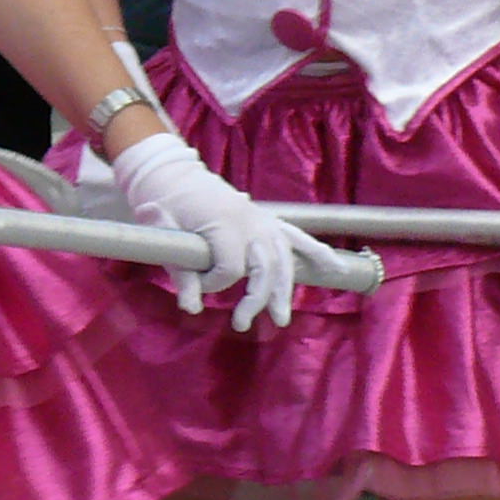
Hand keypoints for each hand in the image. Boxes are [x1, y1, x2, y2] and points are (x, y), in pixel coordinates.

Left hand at [111, 131, 353, 333]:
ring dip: (284, 289)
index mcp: (225, 224)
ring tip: (281, 317)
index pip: (230, 268)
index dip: (213, 283)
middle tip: (240, 323)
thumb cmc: (165, 206)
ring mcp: (263, 220)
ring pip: (285, 258)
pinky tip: (335, 269)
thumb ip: (180, 272)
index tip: (197, 283)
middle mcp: (251, 222)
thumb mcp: (164, 236)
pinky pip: (298, 237)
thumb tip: (192, 308)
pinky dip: (318, 252)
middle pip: (265, 267)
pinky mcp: (268, 220)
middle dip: (256, 298)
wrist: (175, 176)